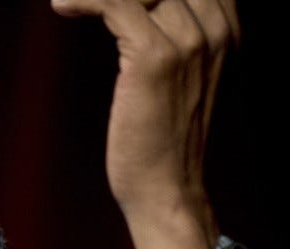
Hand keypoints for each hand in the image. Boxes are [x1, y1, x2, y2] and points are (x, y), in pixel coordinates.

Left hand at [52, 0, 237, 224]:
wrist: (167, 189)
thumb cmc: (164, 140)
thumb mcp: (181, 77)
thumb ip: (173, 37)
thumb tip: (137, 10)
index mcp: (227, 29)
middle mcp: (216, 29)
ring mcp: (189, 41)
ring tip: (71, 0)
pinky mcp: (154, 57)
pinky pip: (115, 3)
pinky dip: (84, 0)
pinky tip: (62, 6)